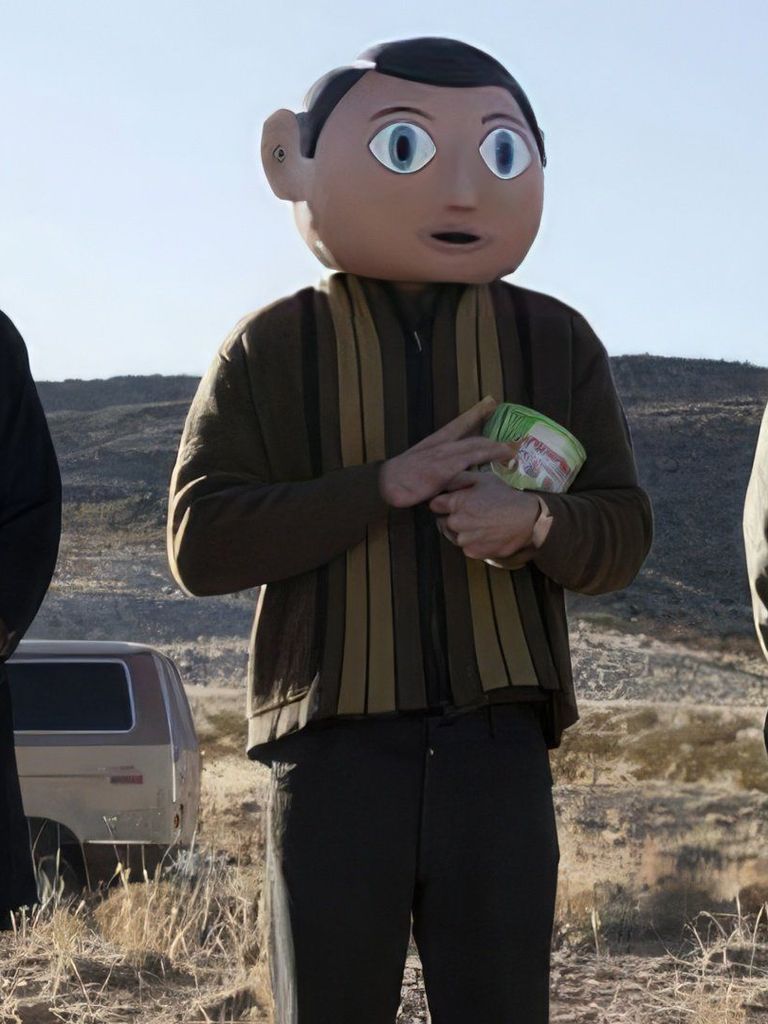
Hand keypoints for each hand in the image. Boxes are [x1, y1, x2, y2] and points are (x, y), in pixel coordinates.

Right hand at [378, 397, 515, 508]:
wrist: (387, 483)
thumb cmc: (401, 479)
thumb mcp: (419, 467)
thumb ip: (437, 468)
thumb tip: (454, 474)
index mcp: (436, 441)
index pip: (459, 424)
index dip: (475, 413)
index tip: (490, 403)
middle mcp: (443, 444)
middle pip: (475, 436)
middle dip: (494, 437)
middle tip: (514, 438)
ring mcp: (446, 454)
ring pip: (479, 445)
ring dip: (498, 447)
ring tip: (515, 448)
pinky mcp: (447, 467)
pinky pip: (474, 458)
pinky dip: (490, 455)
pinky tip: (503, 456)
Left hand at [429, 471, 539, 559]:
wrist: (527, 519)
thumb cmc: (504, 496)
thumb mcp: (483, 479)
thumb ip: (459, 478)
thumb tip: (443, 480)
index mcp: (455, 503)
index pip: (434, 504)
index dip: (443, 502)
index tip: (452, 501)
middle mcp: (455, 522)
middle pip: (442, 521)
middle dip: (452, 517)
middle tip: (470, 513)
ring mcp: (464, 540)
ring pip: (453, 535)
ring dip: (461, 531)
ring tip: (479, 523)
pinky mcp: (473, 552)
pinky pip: (466, 547)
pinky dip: (472, 542)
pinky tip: (485, 534)